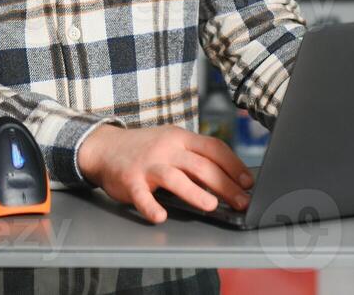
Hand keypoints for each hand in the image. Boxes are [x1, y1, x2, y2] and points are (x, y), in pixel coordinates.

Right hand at [77, 124, 254, 224]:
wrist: (105, 147)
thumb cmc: (146, 148)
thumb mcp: (171, 143)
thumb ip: (194, 157)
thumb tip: (226, 180)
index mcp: (180, 138)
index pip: (214, 148)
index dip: (234, 165)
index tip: (248, 182)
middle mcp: (166, 149)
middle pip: (200, 165)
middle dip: (225, 185)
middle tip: (241, 202)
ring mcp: (148, 164)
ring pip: (175, 177)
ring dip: (194, 192)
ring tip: (211, 206)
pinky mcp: (130, 180)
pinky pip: (142, 195)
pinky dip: (151, 206)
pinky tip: (160, 216)